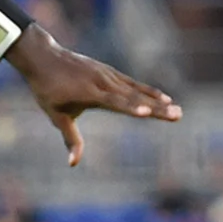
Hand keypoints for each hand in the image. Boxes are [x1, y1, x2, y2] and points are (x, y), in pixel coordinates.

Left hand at [4, 26, 180, 166]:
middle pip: (133, 97)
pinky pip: (133, 83)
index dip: (132, 108)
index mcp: (90, 93)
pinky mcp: (110, 72)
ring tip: (177, 110)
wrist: (44, 58)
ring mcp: (108, 76)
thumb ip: (70, 138)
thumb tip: (73, 163)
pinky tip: (164, 98)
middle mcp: (103, 83)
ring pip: (137, 90)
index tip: (149, 113)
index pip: (115, 103)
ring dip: (158, 100)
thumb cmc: (47, 90)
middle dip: (156, 107)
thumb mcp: (56, 116)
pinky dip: (148, 91)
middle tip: (178, 115)